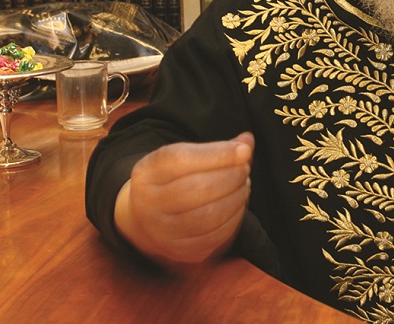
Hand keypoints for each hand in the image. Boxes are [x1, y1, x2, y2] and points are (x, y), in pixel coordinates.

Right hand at [114, 132, 254, 263]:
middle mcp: (148, 204)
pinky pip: (215, 236)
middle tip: (244, 169)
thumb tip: (247, 142)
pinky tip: (238, 205)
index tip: (244, 151)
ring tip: (243, 186)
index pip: (182, 160)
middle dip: (232, 176)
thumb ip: (217, 149)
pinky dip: (235, 218)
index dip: (219, 154)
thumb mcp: (185, 157)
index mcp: (147, 173)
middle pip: (197, 188)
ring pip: (208, 215)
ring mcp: (162, 232)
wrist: (146, 220)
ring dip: (236, 197)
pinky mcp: (180, 251)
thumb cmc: (173, 181)